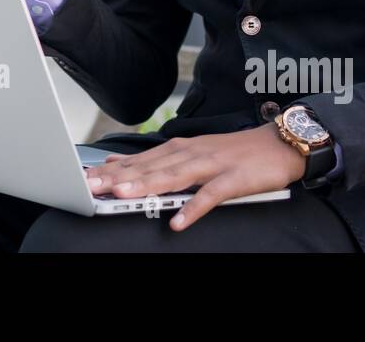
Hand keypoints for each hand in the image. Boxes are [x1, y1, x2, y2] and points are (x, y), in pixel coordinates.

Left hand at [85, 123, 306, 231]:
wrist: (278, 144)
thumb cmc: (234, 152)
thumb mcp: (193, 151)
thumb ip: (159, 160)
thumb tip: (121, 164)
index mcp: (179, 148)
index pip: (140, 160)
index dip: (113, 169)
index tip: (86, 177)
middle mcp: (191, 153)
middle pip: (150, 167)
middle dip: (119, 177)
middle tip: (93, 186)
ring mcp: (212, 165)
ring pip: (174, 176)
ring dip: (148, 186)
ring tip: (123, 196)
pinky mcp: (233, 180)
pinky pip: (210, 196)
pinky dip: (193, 208)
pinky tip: (178, 221)